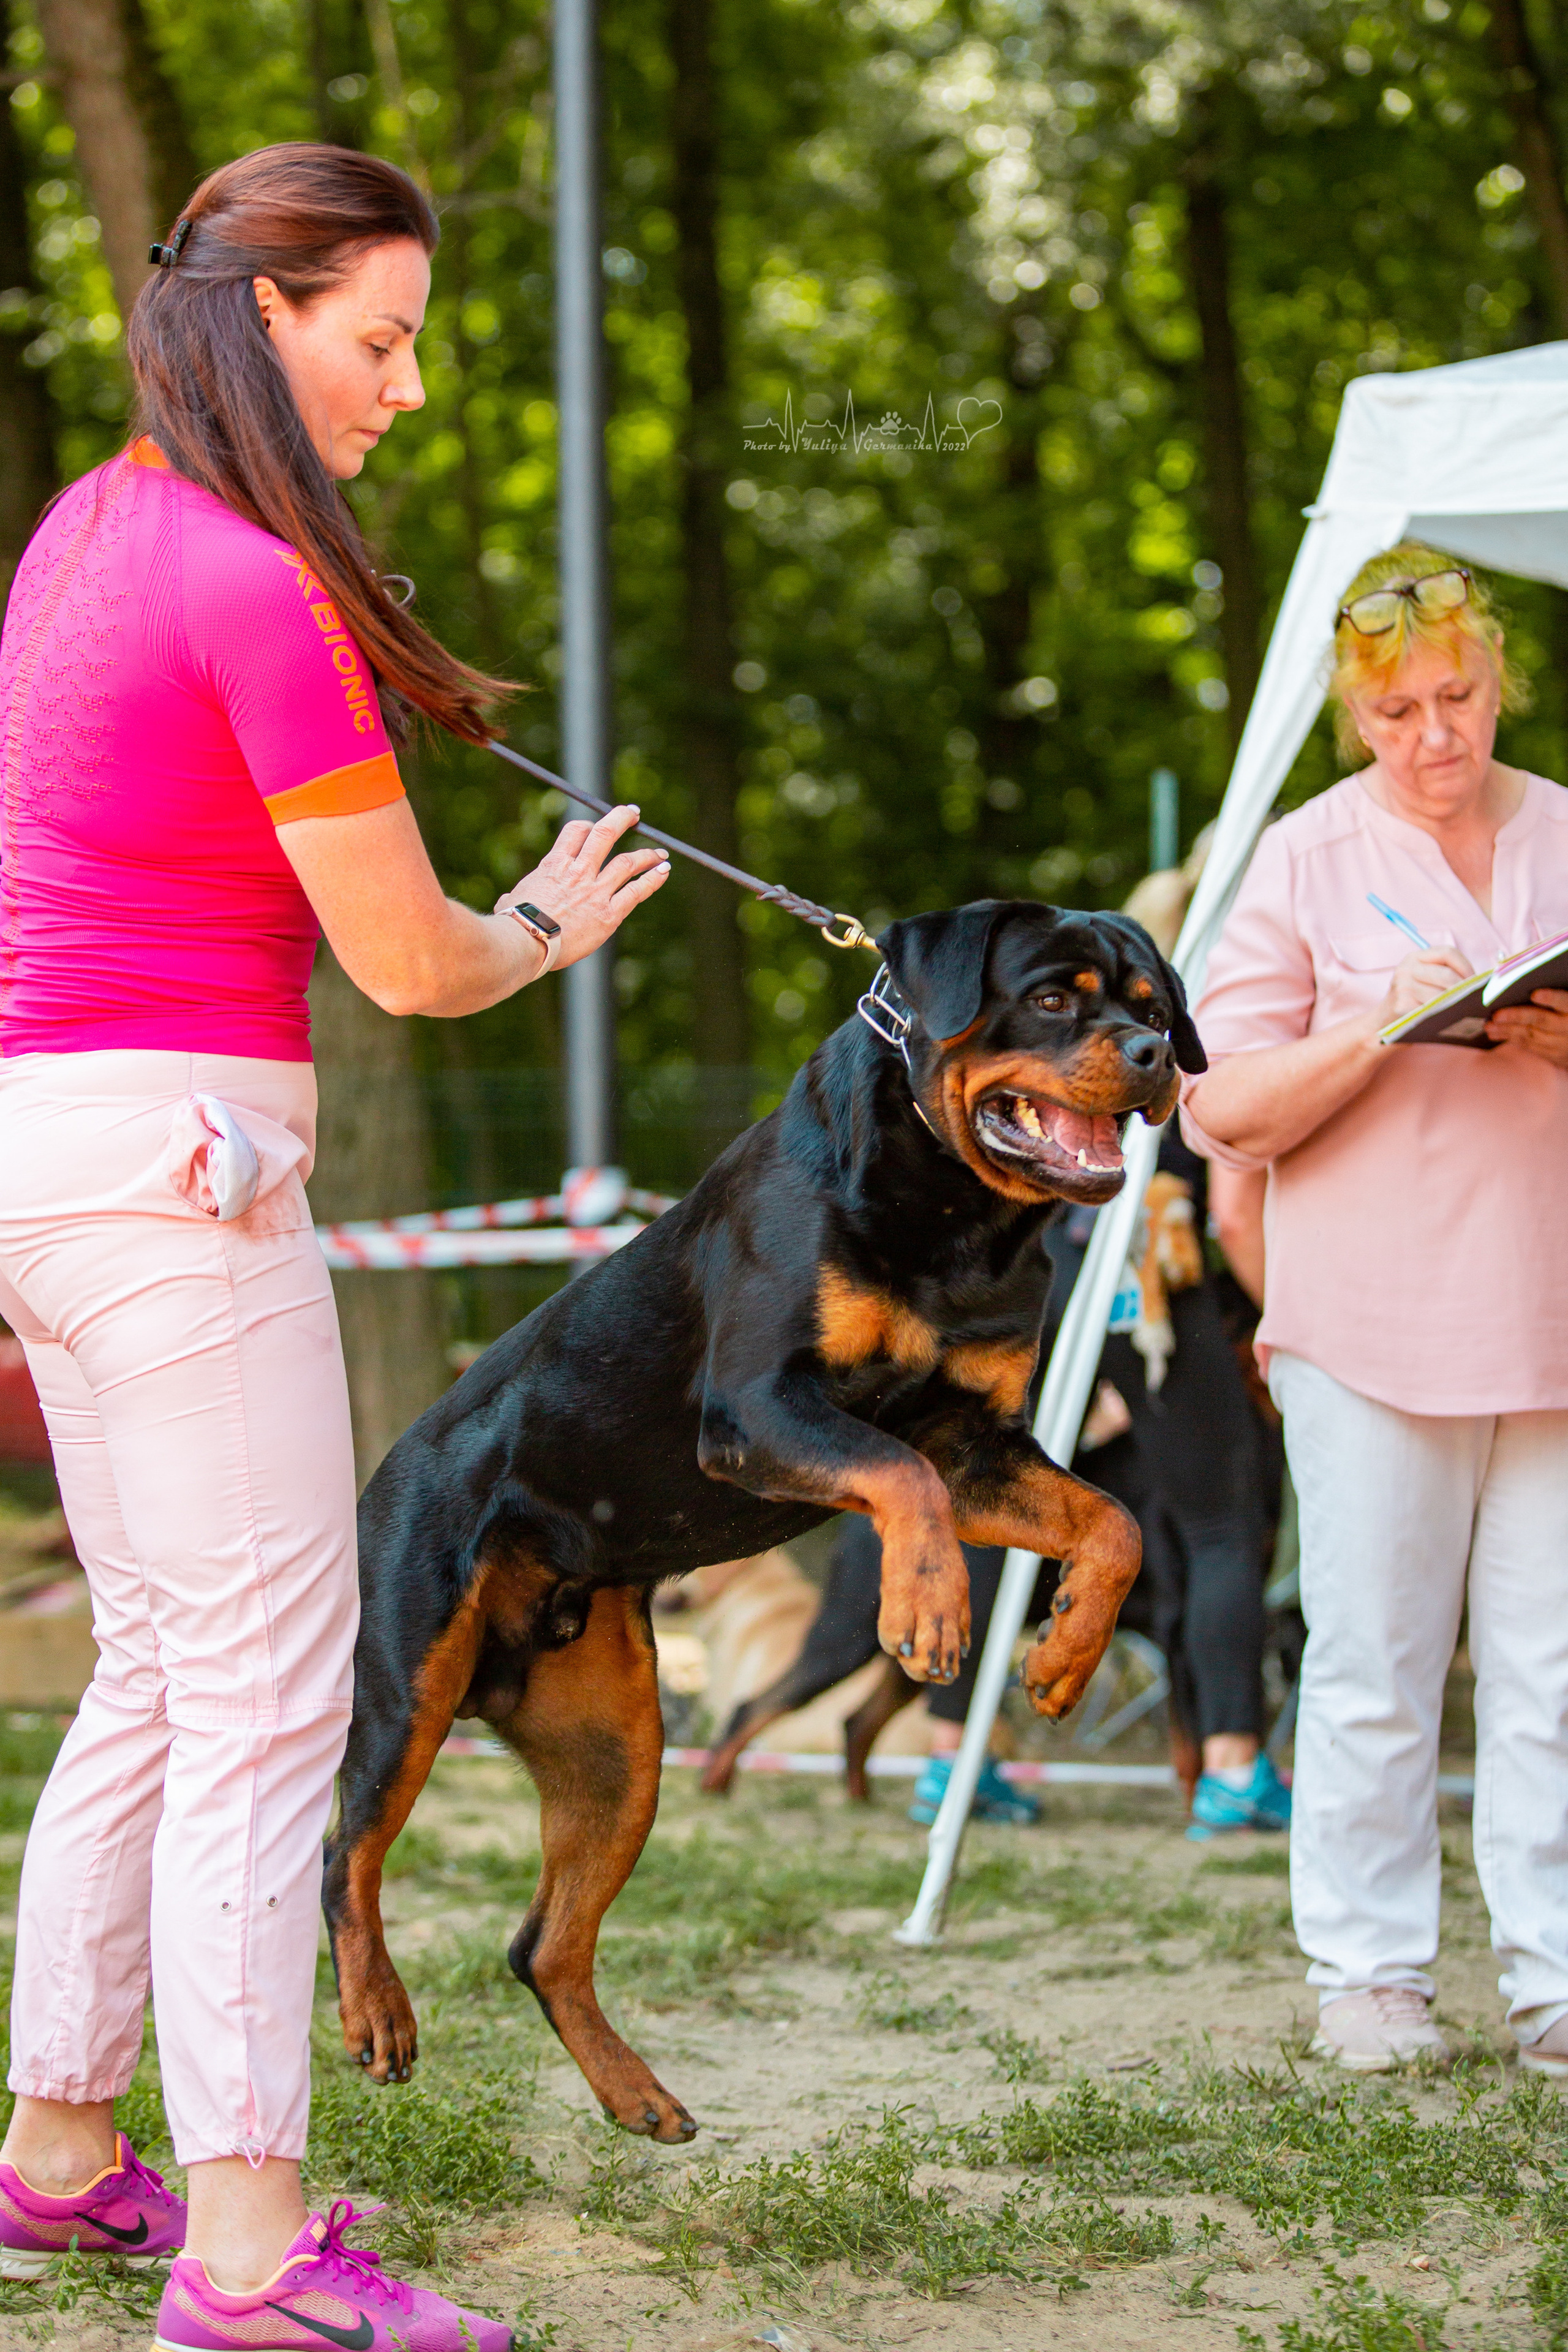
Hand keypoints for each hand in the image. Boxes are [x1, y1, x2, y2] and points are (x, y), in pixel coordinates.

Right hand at [495, 805, 668, 970]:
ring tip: (660, 852)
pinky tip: (663, 871)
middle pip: (605, 833)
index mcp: (554, 864)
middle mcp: (578, 871)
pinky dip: (653, 879)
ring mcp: (596, 891)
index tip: (595, 826)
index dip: (588, 826)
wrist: (525, 941)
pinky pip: (637, 891)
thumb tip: (507, 903)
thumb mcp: (512, 901)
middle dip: (621, 819)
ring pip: (628, 862)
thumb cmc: (513, 925)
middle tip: (634, 813)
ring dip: (647, 854)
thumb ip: (518, 897)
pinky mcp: (609, 913)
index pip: (575, 831)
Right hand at [1371, 946, 1472, 1032]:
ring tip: (1463, 1010)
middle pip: (1446, 974)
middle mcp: (1406, 968)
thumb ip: (1444, 974)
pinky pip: (1432, 1010)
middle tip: (1472, 1000)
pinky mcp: (1401, 1006)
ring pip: (1441, 994)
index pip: (1447, 952)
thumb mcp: (1423, 980)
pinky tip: (1447, 1019)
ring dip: (1455, 1005)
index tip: (1474, 981)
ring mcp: (1402, 987)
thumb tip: (1478, 982)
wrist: (1382, 1023)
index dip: (1466, 966)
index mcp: (1414, 957)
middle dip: (1463, 989)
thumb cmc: (1412, 1001)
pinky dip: (1443, 1015)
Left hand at [1485, 986, 1567, 1066]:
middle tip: (1495, 1015)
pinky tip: (1497, 1035)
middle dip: (1517, 1017)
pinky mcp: (1555, 1056)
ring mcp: (1562, 1044)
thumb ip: (1556, 997)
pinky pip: (1531, 1048)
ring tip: (1488, 1026)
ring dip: (1507, 1031)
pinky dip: (1513, 1040)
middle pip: (1542, 1021)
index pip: (1564, 1001)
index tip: (1535, 994)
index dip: (1551, 998)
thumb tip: (1527, 987)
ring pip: (1532, 1036)